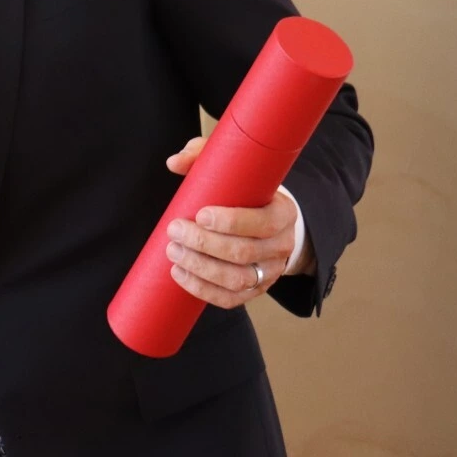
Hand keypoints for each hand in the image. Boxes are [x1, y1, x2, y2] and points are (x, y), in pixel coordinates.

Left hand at [162, 136, 300, 308]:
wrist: (269, 222)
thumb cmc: (246, 192)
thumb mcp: (233, 169)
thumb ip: (203, 157)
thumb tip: (173, 163)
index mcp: (283, 213)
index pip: (262, 223)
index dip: (230, 222)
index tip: (199, 215)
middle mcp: (282, 245)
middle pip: (244, 252)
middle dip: (204, 244)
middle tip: (175, 230)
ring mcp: (270, 271)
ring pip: (237, 279)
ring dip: (200, 268)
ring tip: (173, 252)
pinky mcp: (255, 289)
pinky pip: (231, 299)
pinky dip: (202, 290)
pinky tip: (179, 274)